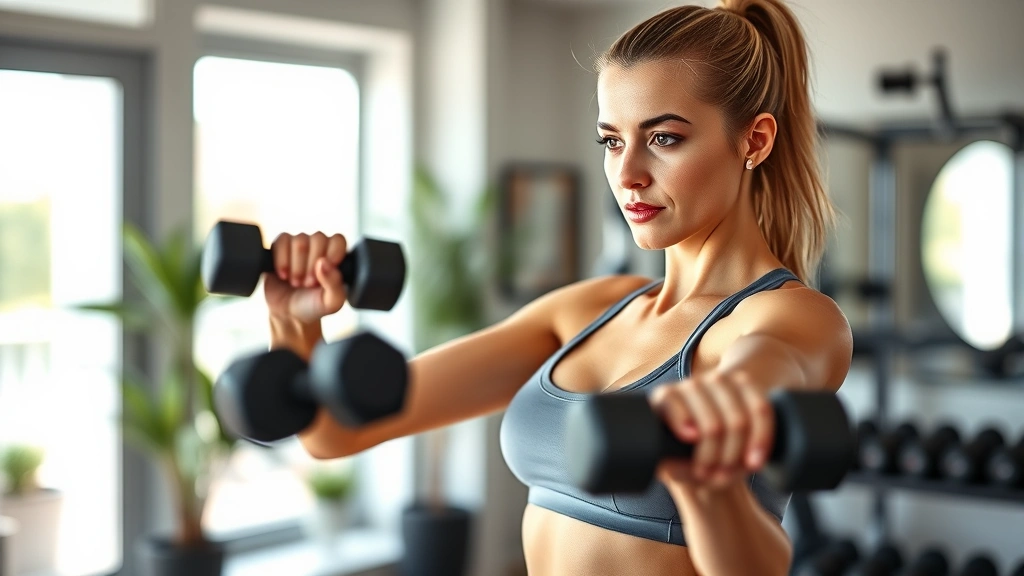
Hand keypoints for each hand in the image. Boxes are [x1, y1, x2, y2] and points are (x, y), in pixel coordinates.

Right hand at [264, 232, 347, 323]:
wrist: (287, 314)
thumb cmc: (312, 305)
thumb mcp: (331, 302)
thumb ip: (335, 283)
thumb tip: (323, 262)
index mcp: (334, 255)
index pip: (338, 240)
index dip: (332, 255)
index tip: (325, 275)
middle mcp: (317, 246)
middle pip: (318, 238)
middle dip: (312, 266)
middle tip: (308, 283)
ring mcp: (298, 244)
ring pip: (300, 240)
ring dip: (297, 267)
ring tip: (296, 282)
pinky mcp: (279, 246)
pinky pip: (282, 241)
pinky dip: (282, 261)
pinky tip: (283, 275)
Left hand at [648, 372, 774, 489]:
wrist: (712, 446)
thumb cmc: (685, 457)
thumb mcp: (673, 464)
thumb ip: (673, 466)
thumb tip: (675, 467)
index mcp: (665, 399)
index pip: (671, 400)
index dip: (681, 418)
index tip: (690, 438)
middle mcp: (692, 386)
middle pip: (712, 424)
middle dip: (715, 458)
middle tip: (710, 477)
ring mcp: (720, 382)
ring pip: (738, 421)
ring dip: (737, 455)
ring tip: (728, 474)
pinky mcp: (747, 385)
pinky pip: (761, 410)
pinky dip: (761, 439)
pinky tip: (755, 461)